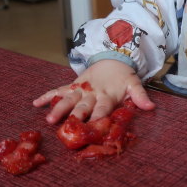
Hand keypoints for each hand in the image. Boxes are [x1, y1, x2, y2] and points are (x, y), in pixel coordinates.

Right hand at [33, 59, 154, 123]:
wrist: (114, 58)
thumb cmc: (124, 77)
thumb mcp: (135, 84)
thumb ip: (141, 96)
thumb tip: (151, 107)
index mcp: (108, 95)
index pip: (103, 108)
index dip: (98, 117)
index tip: (93, 128)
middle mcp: (92, 93)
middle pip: (83, 106)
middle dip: (75, 116)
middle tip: (66, 127)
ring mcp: (81, 89)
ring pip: (68, 99)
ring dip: (59, 108)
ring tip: (49, 119)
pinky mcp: (73, 84)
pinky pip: (59, 90)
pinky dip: (47, 95)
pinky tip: (35, 103)